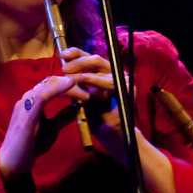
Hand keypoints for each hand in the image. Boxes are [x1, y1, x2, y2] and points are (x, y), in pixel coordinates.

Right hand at [0, 75, 85, 180]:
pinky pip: (43, 96)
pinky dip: (57, 89)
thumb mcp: (51, 130)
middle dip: (70, 83)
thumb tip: (77, 107)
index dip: (67, 84)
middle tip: (87, 89)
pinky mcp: (27, 115)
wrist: (11, 162)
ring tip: (82, 88)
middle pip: (50, 82)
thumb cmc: (29, 147)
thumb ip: (62, 118)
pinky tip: (70, 85)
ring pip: (47, 86)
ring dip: (67, 85)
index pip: (50, 85)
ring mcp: (25, 105)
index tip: (84, 90)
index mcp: (31, 102)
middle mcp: (26, 98)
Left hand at [60, 47, 176, 192]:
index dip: (77, 53)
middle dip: (79, 62)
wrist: (116, 140)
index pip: (90, 58)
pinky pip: (112, 84)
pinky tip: (87, 90)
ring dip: (86, 74)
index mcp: (104, 75)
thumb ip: (79, 86)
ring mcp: (124, 83)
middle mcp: (116, 75)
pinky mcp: (128, 92)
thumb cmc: (99, 121)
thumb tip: (64, 70)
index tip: (63, 54)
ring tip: (71, 78)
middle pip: (98, 59)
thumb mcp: (85, 101)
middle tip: (65, 69)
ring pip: (104, 70)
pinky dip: (98, 85)